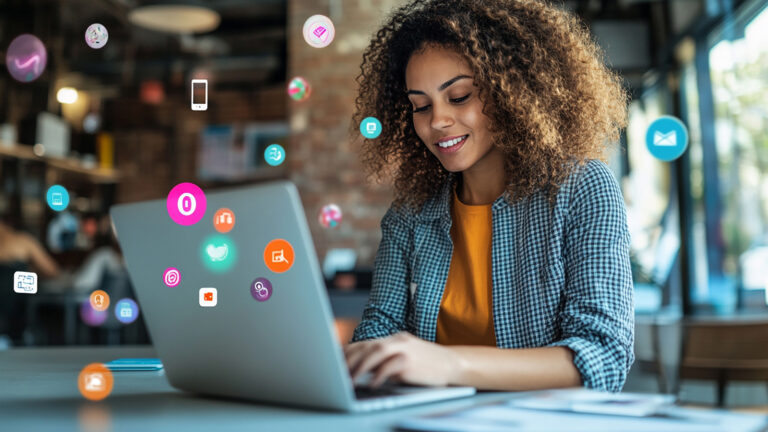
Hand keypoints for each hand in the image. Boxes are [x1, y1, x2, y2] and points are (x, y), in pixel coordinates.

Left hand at [344, 332, 460, 387]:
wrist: (453, 364)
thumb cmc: (426, 365)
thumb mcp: (405, 357)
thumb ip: (386, 360)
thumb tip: (362, 371)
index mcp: (394, 339)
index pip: (366, 343)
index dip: (349, 353)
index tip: (336, 363)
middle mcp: (398, 340)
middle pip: (368, 346)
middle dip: (350, 360)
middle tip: (337, 373)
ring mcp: (405, 349)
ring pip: (377, 352)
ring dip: (361, 367)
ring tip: (350, 380)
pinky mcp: (412, 362)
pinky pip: (391, 366)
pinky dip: (380, 374)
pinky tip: (373, 384)